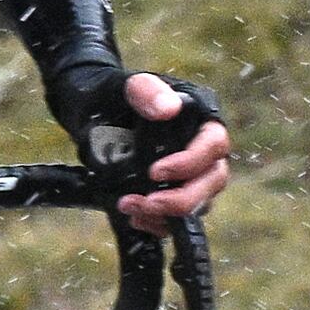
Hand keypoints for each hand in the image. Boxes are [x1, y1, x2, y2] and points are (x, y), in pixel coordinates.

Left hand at [49, 60, 229, 230]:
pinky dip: (158, 223)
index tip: (156, 171)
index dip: (190, 163)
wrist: (95, 113)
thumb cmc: (118, 95)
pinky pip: (177, 218)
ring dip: (167, 214)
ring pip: (198, 204)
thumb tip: (169, 109)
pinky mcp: (172, 194)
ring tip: (131, 207)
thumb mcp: (128, 86)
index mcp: (202, 121)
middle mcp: (203, 152)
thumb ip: (147, 91)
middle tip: (149, 202)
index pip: (214, 145)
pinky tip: (135, 218)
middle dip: (182, 198)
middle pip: (213, 181)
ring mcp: (190, 176)